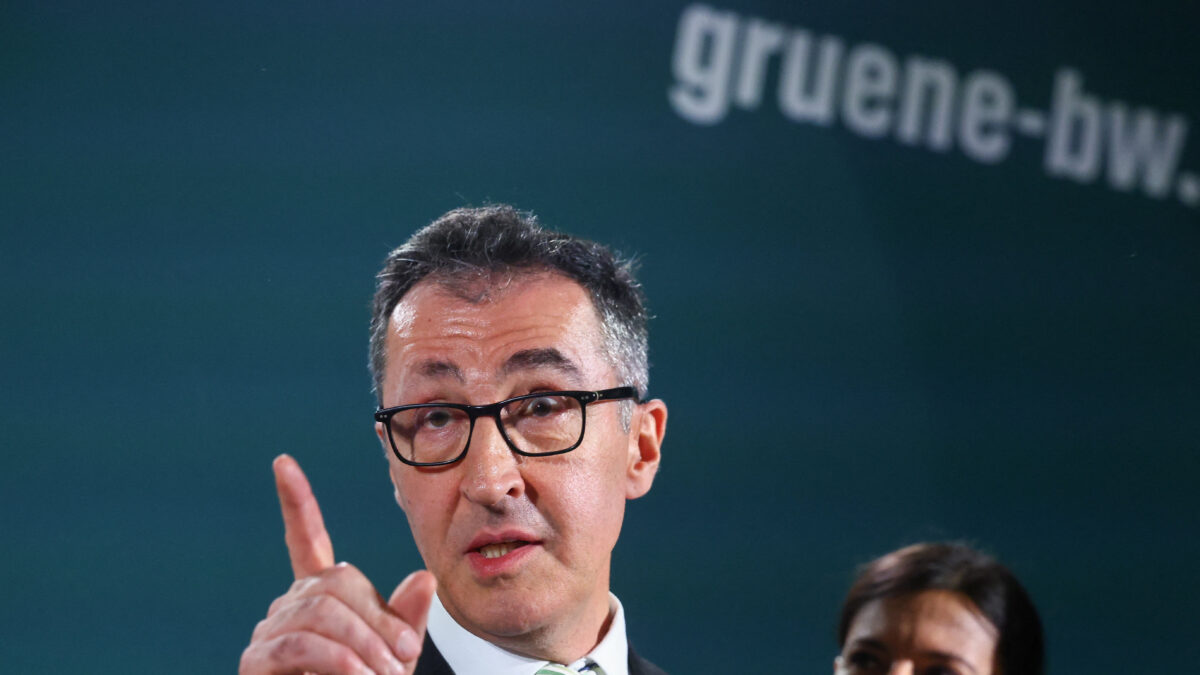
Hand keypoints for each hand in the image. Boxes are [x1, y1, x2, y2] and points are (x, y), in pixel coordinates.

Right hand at [239, 454, 435, 674]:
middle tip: (404, 660)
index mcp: (321, 597)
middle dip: (377, 620)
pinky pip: (299, 643)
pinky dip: (337, 660)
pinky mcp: (256, 661)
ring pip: (321, 613)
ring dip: (362, 645)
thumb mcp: (396, 660)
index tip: (282, 463)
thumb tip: (424, 578)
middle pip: (335, 582)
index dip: (296, 503)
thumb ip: (407, 622)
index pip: (307, 541)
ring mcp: (268, 632)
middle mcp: (288, 606)